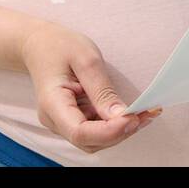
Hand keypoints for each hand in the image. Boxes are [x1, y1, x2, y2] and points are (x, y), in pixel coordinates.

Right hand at [20, 22, 160, 152]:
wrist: (41, 45)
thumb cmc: (61, 46)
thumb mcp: (86, 59)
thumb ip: (102, 90)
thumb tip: (121, 116)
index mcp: (52, 104)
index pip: (79, 132)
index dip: (109, 132)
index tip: (133, 118)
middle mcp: (55, 120)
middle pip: (89, 141)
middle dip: (120, 133)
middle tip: (147, 114)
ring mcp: (63, 123)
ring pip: (95, 141)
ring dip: (121, 131)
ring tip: (145, 113)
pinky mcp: (73, 120)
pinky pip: (95, 131)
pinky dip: (115, 126)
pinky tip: (133, 113)